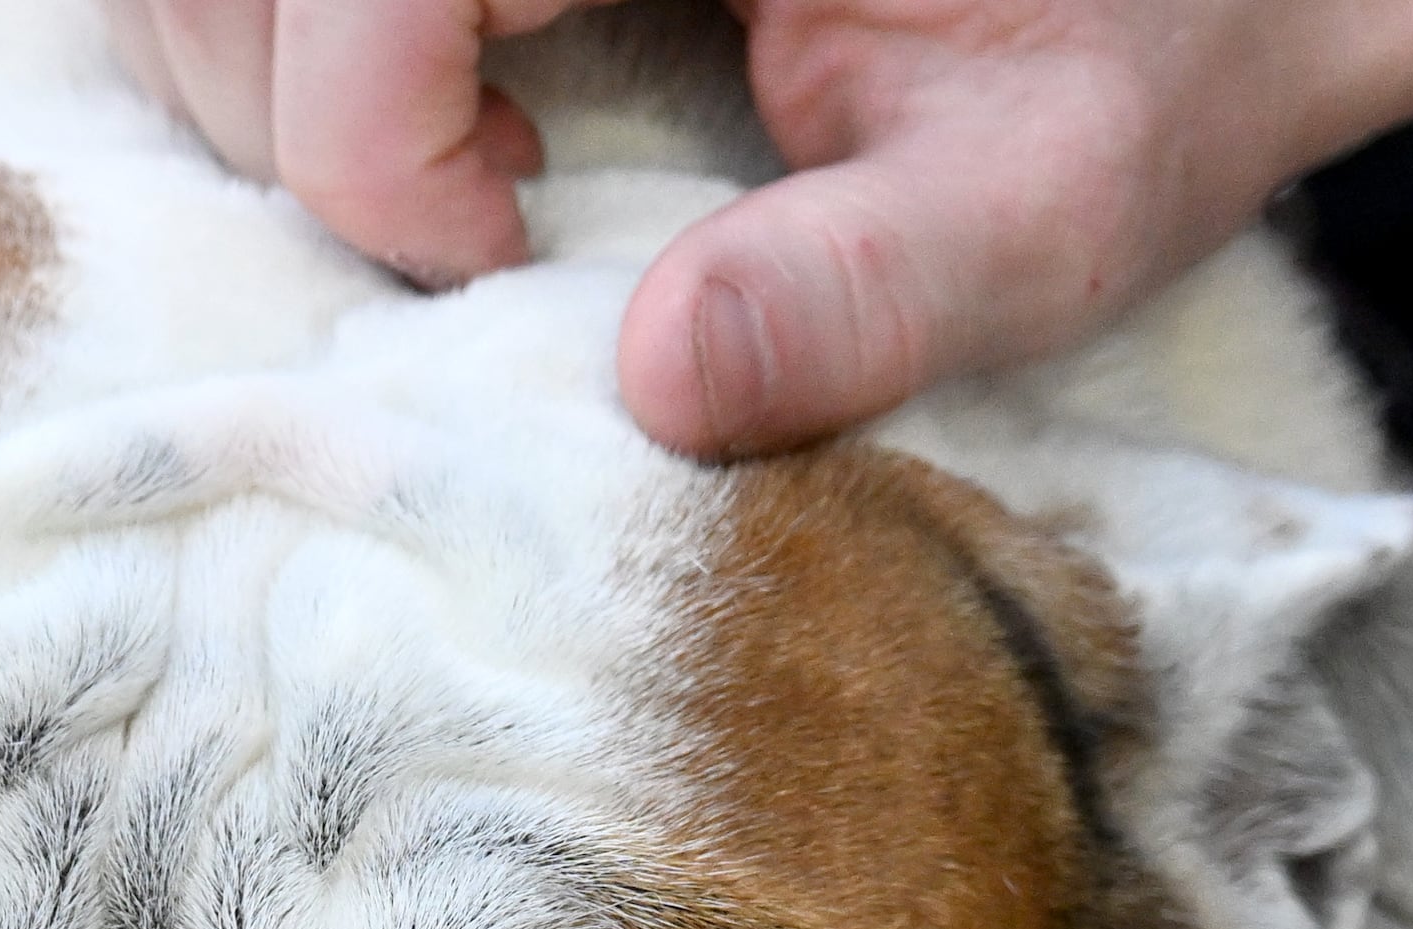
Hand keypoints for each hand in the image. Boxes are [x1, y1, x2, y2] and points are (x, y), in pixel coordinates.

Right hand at [103, 0, 1412, 456]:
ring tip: (467, 176)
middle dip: (297, 118)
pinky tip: (448, 115)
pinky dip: (294, 55)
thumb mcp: (1049, 195)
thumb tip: (664, 390)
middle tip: (476, 230)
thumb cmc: (1135, 57)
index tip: (496, 245)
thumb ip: (872, 289)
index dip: (367, 133)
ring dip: (277, 89)